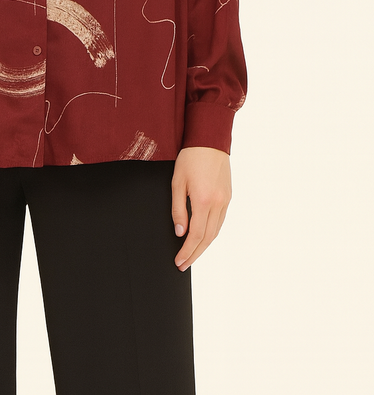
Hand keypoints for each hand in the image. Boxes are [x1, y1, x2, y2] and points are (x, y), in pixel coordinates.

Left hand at [171, 146, 231, 270]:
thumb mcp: (177, 182)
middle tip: (183, 264)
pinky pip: (221, 221)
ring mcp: (225, 200)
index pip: (195, 235)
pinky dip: (212, 233)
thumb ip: (178, 209)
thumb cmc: (190, 157)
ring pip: (216, 231)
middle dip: (195, 254)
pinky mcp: (228, 196)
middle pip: (207, 238)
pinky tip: (204, 237)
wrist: (210, 140)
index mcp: (203, 200)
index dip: (187, 251)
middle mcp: (218, 203)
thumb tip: (180, 232)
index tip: (179, 261)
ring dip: (204, 246)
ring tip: (192, 255)